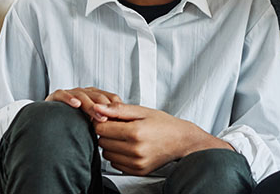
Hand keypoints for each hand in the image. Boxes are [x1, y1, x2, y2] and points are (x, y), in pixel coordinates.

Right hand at [45, 87, 121, 122]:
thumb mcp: (93, 125)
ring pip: (84, 96)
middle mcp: (86, 93)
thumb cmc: (75, 124)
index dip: (117, 109)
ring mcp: (71, 93)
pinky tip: (75, 104)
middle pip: (99, 98)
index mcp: (97, 97)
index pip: (111, 99)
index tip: (122, 121)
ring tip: (98, 117)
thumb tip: (122, 136)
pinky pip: (63, 94)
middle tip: (111, 120)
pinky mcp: (56, 96)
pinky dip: (70, 98)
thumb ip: (105, 125)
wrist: (49, 122)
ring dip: (92, 106)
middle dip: (106, 108)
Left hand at [93, 103, 232, 175]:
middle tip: (121, 127)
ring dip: (112, 145)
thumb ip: (118, 109)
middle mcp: (135, 150)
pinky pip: (115, 164)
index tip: (111, 119)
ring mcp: (136, 163)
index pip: (101, 128)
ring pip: (107, 154)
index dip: (103, 121)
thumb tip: (97, 108)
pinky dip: (118, 156)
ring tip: (126, 137)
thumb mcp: (142, 111)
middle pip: (102, 142)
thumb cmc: (164, 124)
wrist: (182, 141)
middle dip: (107, 133)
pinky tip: (130, 148)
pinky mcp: (137, 171)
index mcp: (135, 132)